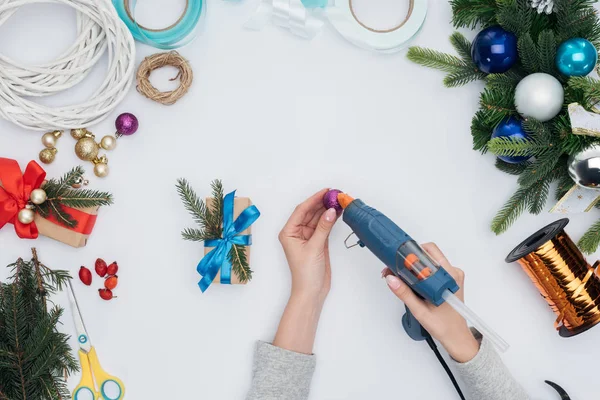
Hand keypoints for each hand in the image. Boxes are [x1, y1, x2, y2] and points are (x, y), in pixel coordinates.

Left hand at [273, 189, 338, 353]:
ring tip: (339, 201)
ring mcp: (307, 237)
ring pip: (318, 218)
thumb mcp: (314, 248)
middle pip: (310, 212)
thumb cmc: (306, 273)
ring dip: (327, 210)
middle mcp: (296, 232)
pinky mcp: (317, 241)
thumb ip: (323, 228)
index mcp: (289, 232)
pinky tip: (338, 212)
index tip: (325, 192)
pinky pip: (324, 226)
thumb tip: (331, 211)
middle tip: (335, 194)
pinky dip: (331, 219)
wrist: (311, 291)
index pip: (301, 210)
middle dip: (322, 203)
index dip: (313, 199)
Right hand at [383, 243, 479, 362]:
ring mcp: (452, 276)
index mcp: (449, 277)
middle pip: (429, 254)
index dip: (412, 252)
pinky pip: (433, 269)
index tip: (399, 259)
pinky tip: (413, 283)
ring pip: (430, 262)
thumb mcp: (420, 310)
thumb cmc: (444, 326)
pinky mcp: (450, 280)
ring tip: (403, 279)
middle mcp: (453, 273)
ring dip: (415, 267)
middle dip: (410, 260)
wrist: (456, 337)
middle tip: (396, 270)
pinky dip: (422, 273)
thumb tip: (391, 279)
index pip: (430, 251)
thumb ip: (404, 293)